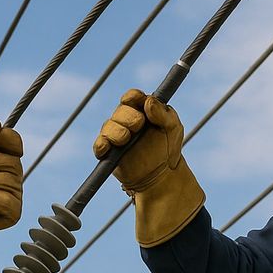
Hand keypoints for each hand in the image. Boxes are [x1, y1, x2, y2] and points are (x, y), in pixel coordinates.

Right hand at [93, 89, 204, 245]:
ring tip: (126, 139)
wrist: (162, 175)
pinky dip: (101, 145)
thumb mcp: (173, 128)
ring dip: (116, 131)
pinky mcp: (109, 152)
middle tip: (138, 126)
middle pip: (119, 110)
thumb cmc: (168, 148)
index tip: (137, 103)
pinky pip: (99, 145)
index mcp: (142, 110)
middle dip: (128, 117)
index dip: (132, 97)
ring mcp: (116, 136)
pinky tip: (108, 147)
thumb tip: (147, 101)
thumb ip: (163, 113)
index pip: (131, 97)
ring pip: (107, 126)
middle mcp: (126, 120)